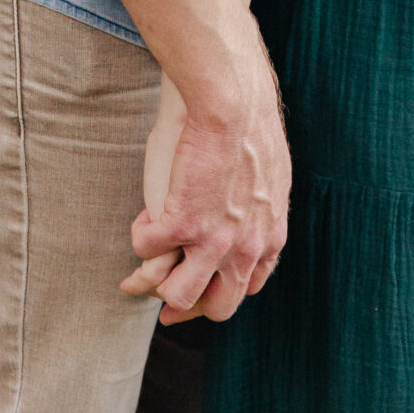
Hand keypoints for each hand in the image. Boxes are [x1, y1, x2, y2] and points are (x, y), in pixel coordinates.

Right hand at [118, 71, 289, 323]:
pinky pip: (147, 249)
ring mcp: (213, 243)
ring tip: (146, 263)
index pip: (247, 288)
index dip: (221, 292)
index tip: (203, 287)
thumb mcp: (272, 177)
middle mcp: (245, 251)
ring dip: (157, 282)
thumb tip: (254, 210)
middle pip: (217, 307)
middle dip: (189, 307)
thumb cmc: (253, 126)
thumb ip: (262, 206)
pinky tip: (142, 220)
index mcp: (269, 239)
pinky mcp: (180, 224)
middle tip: (166, 306)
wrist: (236, 105)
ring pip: (177, 295)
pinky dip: (141, 235)